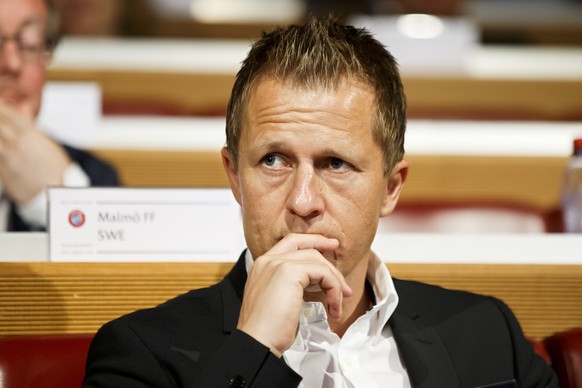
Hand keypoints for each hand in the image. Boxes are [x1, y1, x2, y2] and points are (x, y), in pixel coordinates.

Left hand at [0, 103, 69, 203]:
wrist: (55, 194)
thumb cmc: (58, 171)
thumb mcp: (51, 145)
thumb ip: (34, 130)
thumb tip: (25, 116)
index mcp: (31, 135)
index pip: (10, 114)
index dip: (2, 108)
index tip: (0, 106)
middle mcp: (17, 144)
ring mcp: (7, 157)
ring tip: (0, 136)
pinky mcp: (2, 171)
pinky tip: (0, 148)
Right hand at [237, 233, 351, 356]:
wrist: (257, 342)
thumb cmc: (267, 330)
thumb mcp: (278, 301)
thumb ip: (290, 286)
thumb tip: (316, 284)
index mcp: (262, 266)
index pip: (290, 243)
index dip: (312, 241)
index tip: (330, 245)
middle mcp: (268, 260)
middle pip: (305, 246)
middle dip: (328, 257)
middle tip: (343, 278)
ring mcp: (277, 264)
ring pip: (317, 260)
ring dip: (334, 282)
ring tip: (338, 303)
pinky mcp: (290, 271)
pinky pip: (323, 273)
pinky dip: (334, 289)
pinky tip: (333, 307)